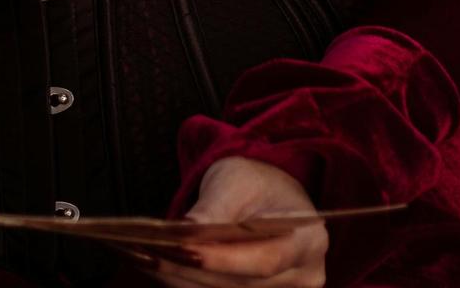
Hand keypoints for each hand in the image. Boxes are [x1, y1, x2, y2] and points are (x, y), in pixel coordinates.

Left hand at [151, 156, 326, 286]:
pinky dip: (191, 285)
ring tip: (150, 261)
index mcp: (309, 240)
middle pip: (242, 284)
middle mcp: (304, 276)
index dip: (222, 260)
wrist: (269, 196)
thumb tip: (183, 231)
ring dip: (185, 282)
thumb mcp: (236, 181)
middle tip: (152, 255)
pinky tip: (165, 271)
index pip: (263, 261)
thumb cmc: (256, 183)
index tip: (183, 250)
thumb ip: (214, 209)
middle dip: (192, 272)